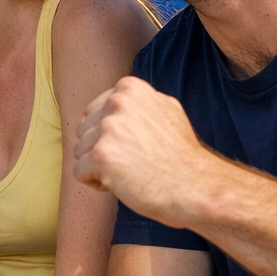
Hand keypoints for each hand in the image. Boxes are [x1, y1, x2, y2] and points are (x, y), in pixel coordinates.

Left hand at [74, 77, 222, 228]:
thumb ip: (138, 102)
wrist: (196, 187)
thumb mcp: (165, 110)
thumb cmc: (181, 157)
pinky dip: (95, 183)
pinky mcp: (102, 155)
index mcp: (129, 88)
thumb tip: (116, 97)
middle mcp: (117, 102)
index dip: (108, 135)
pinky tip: (121, 184)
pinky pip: (79, 172)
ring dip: (98, 168)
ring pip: (80, 152)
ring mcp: (109, 128)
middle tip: (132, 162)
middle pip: (83, 131)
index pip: (93, 112)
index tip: (134, 146)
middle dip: (101, 150)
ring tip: (129, 173)